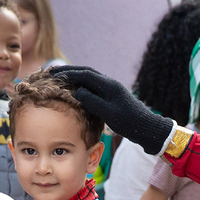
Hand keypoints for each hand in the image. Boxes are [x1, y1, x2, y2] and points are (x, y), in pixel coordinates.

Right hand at [50, 66, 174, 154]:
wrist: (147, 128)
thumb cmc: (129, 122)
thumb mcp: (108, 113)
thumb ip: (91, 101)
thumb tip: (75, 91)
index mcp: (108, 85)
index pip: (84, 74)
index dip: (68, 74)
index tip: (53, 75)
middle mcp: (110, 83)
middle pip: (86, 72)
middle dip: (68, 71)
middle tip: (52, 72)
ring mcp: (112, 89)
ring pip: (90, 78)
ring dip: (75, 76)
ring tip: (60, 78)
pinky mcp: (113, 96)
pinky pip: (94, 85)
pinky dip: (82, 84)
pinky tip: (75, 89)